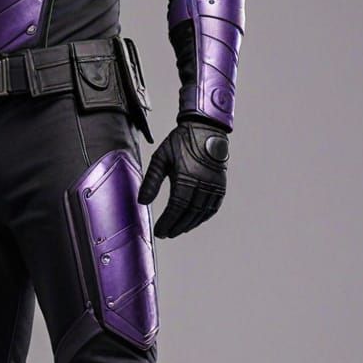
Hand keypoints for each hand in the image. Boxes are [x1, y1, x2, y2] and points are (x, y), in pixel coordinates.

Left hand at [137, 121, 228, 237]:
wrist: (205, 129)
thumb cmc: (181, 142)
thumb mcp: (161, 158)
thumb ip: (151, 180)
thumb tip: (142, 201)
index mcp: (186, 177)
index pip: (176, 208)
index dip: (167, 222)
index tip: (159, 232)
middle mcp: (203, 184)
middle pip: (188, 214)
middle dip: (176, 226)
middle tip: (166, 233)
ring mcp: (214, 186)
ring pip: (201, 213)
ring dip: (188, 225)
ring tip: (176, 230)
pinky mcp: (220, 186)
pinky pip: (212, 208)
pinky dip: (202, 218)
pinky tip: (193, 222)